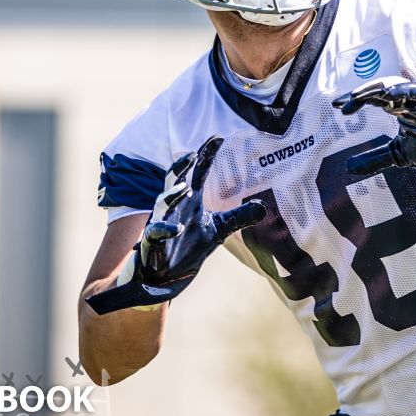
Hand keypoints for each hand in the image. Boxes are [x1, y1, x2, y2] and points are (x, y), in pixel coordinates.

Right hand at [85, 136, 266, 314]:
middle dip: (182, 167)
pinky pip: (155, 233)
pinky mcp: (152, 243)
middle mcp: (173, 208)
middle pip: (175, 181)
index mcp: (189, 202)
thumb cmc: (186, 248)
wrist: (163, 277)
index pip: (197, 173)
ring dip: (172, 195)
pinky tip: (178, 228)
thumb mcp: (217, 231)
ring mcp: (161, 223)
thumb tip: (263, 208)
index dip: (206, 156)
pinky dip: (166, 229)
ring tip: (185, 189)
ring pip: (162, 203)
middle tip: (193, 154)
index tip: (218, 138)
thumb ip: (237, 217)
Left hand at [332, 80, 415, 179]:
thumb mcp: (397, 156)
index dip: (355, 101)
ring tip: (356, 98)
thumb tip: (347, 167)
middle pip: (379, 91)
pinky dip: (400, 91)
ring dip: (374, 91)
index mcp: (399, 110)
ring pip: (393, 87)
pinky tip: (385, 96)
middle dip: (360, 95)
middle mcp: (407, 102)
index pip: (372, 100)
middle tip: (343, 105)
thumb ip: (374, 158)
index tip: (338, 107)